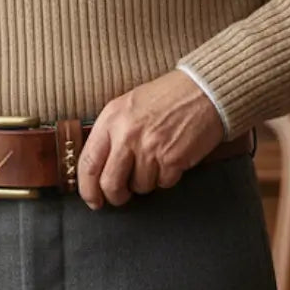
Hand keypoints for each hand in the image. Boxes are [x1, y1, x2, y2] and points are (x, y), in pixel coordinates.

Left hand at [76, 71, 225, 209]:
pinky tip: (172, 157)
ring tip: (156, 159)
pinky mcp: (172, 159)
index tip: (93, 199)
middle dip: (116, 196)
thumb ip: (111, 133)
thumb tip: (98, 167)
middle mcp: (127, 135)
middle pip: (110, 183)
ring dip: (147, 181)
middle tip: (122, 196)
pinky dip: (167, 177)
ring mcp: (150, 148)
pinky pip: (163, 183)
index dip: (87, 188)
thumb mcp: (127, 106)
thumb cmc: (166, 98)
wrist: (202, 90)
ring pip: (139, 187)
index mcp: (111, 119)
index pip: (88, 163)